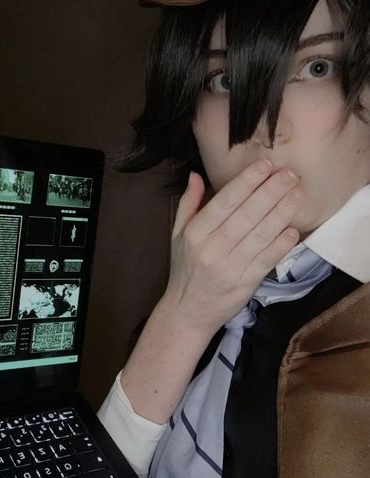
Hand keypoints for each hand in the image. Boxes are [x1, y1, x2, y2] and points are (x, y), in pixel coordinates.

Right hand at [163, 160, 304, 334]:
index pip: (225, 201)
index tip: (266, 165)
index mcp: (195, 233)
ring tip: (298, 193)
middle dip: (271, 191)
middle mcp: (212, 248)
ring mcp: (229, 267)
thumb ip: (188, 203)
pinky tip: (293, 230)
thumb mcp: (178, 234)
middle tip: (290, 174)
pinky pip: (267, 260)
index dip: (247, 181)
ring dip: (282, 212)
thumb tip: (196, 174)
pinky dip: (281, 244)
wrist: (187, 312)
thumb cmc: (185, 269)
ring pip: (260, 235)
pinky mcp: (245, 284)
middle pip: (247, 214)